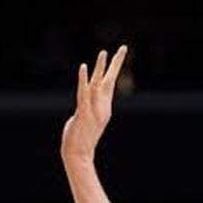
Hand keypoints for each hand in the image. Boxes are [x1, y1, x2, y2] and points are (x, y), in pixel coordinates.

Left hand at [62, 45, 127, 162]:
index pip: (109, 84)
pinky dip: (83, 80)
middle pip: (110, 80)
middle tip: (123, 47)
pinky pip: (83, 93)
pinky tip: (84, 67)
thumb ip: (86, 109)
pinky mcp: (83, 113)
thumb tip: (84, 107)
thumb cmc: (80, 140)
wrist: (78, 155)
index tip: (117, 54)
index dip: (113, 69)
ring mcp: (93, 110)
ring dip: (101, 68)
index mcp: (104, 108)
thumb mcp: (85, 121)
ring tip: (104, 52)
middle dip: (116, 63)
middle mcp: (102, 107)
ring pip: (98, 85)